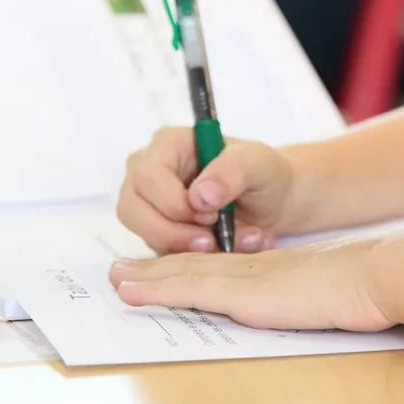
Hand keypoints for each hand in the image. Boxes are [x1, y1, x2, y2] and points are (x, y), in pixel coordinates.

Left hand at [109, 238, 398, 332]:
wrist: (376, 274)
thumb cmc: (365, 287)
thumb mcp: (331, 290)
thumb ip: (315, 294)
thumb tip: (320, 302)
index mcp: (272, 270)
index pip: (219, 269)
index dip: (186, 269)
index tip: (161, 272)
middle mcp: (253, 269)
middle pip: (193, 268)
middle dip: (155, 270)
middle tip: (121, 272)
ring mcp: (246, 279)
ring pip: (183, 275)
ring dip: (146, 278)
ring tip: (117, 278)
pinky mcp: (244, 293)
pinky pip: (189, 290)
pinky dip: (156, 289)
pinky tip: (133, 291)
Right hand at [116, 127, 297, 253]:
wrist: (270, 201)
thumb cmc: (262, 173)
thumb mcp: (258, 163)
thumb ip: (233, 170)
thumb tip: (200, 195)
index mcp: (168, 144)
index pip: (147, 176)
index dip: (174, 202)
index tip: (211, 215)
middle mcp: (148, 170)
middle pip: (132, 208)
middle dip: (173, 231)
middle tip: (212, 240)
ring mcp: (148, 202)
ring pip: (141, 233)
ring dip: (182, 247)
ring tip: (224, 244)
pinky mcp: (155, 230)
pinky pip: (157, 250)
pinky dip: (189, 258)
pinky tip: (221, 250)